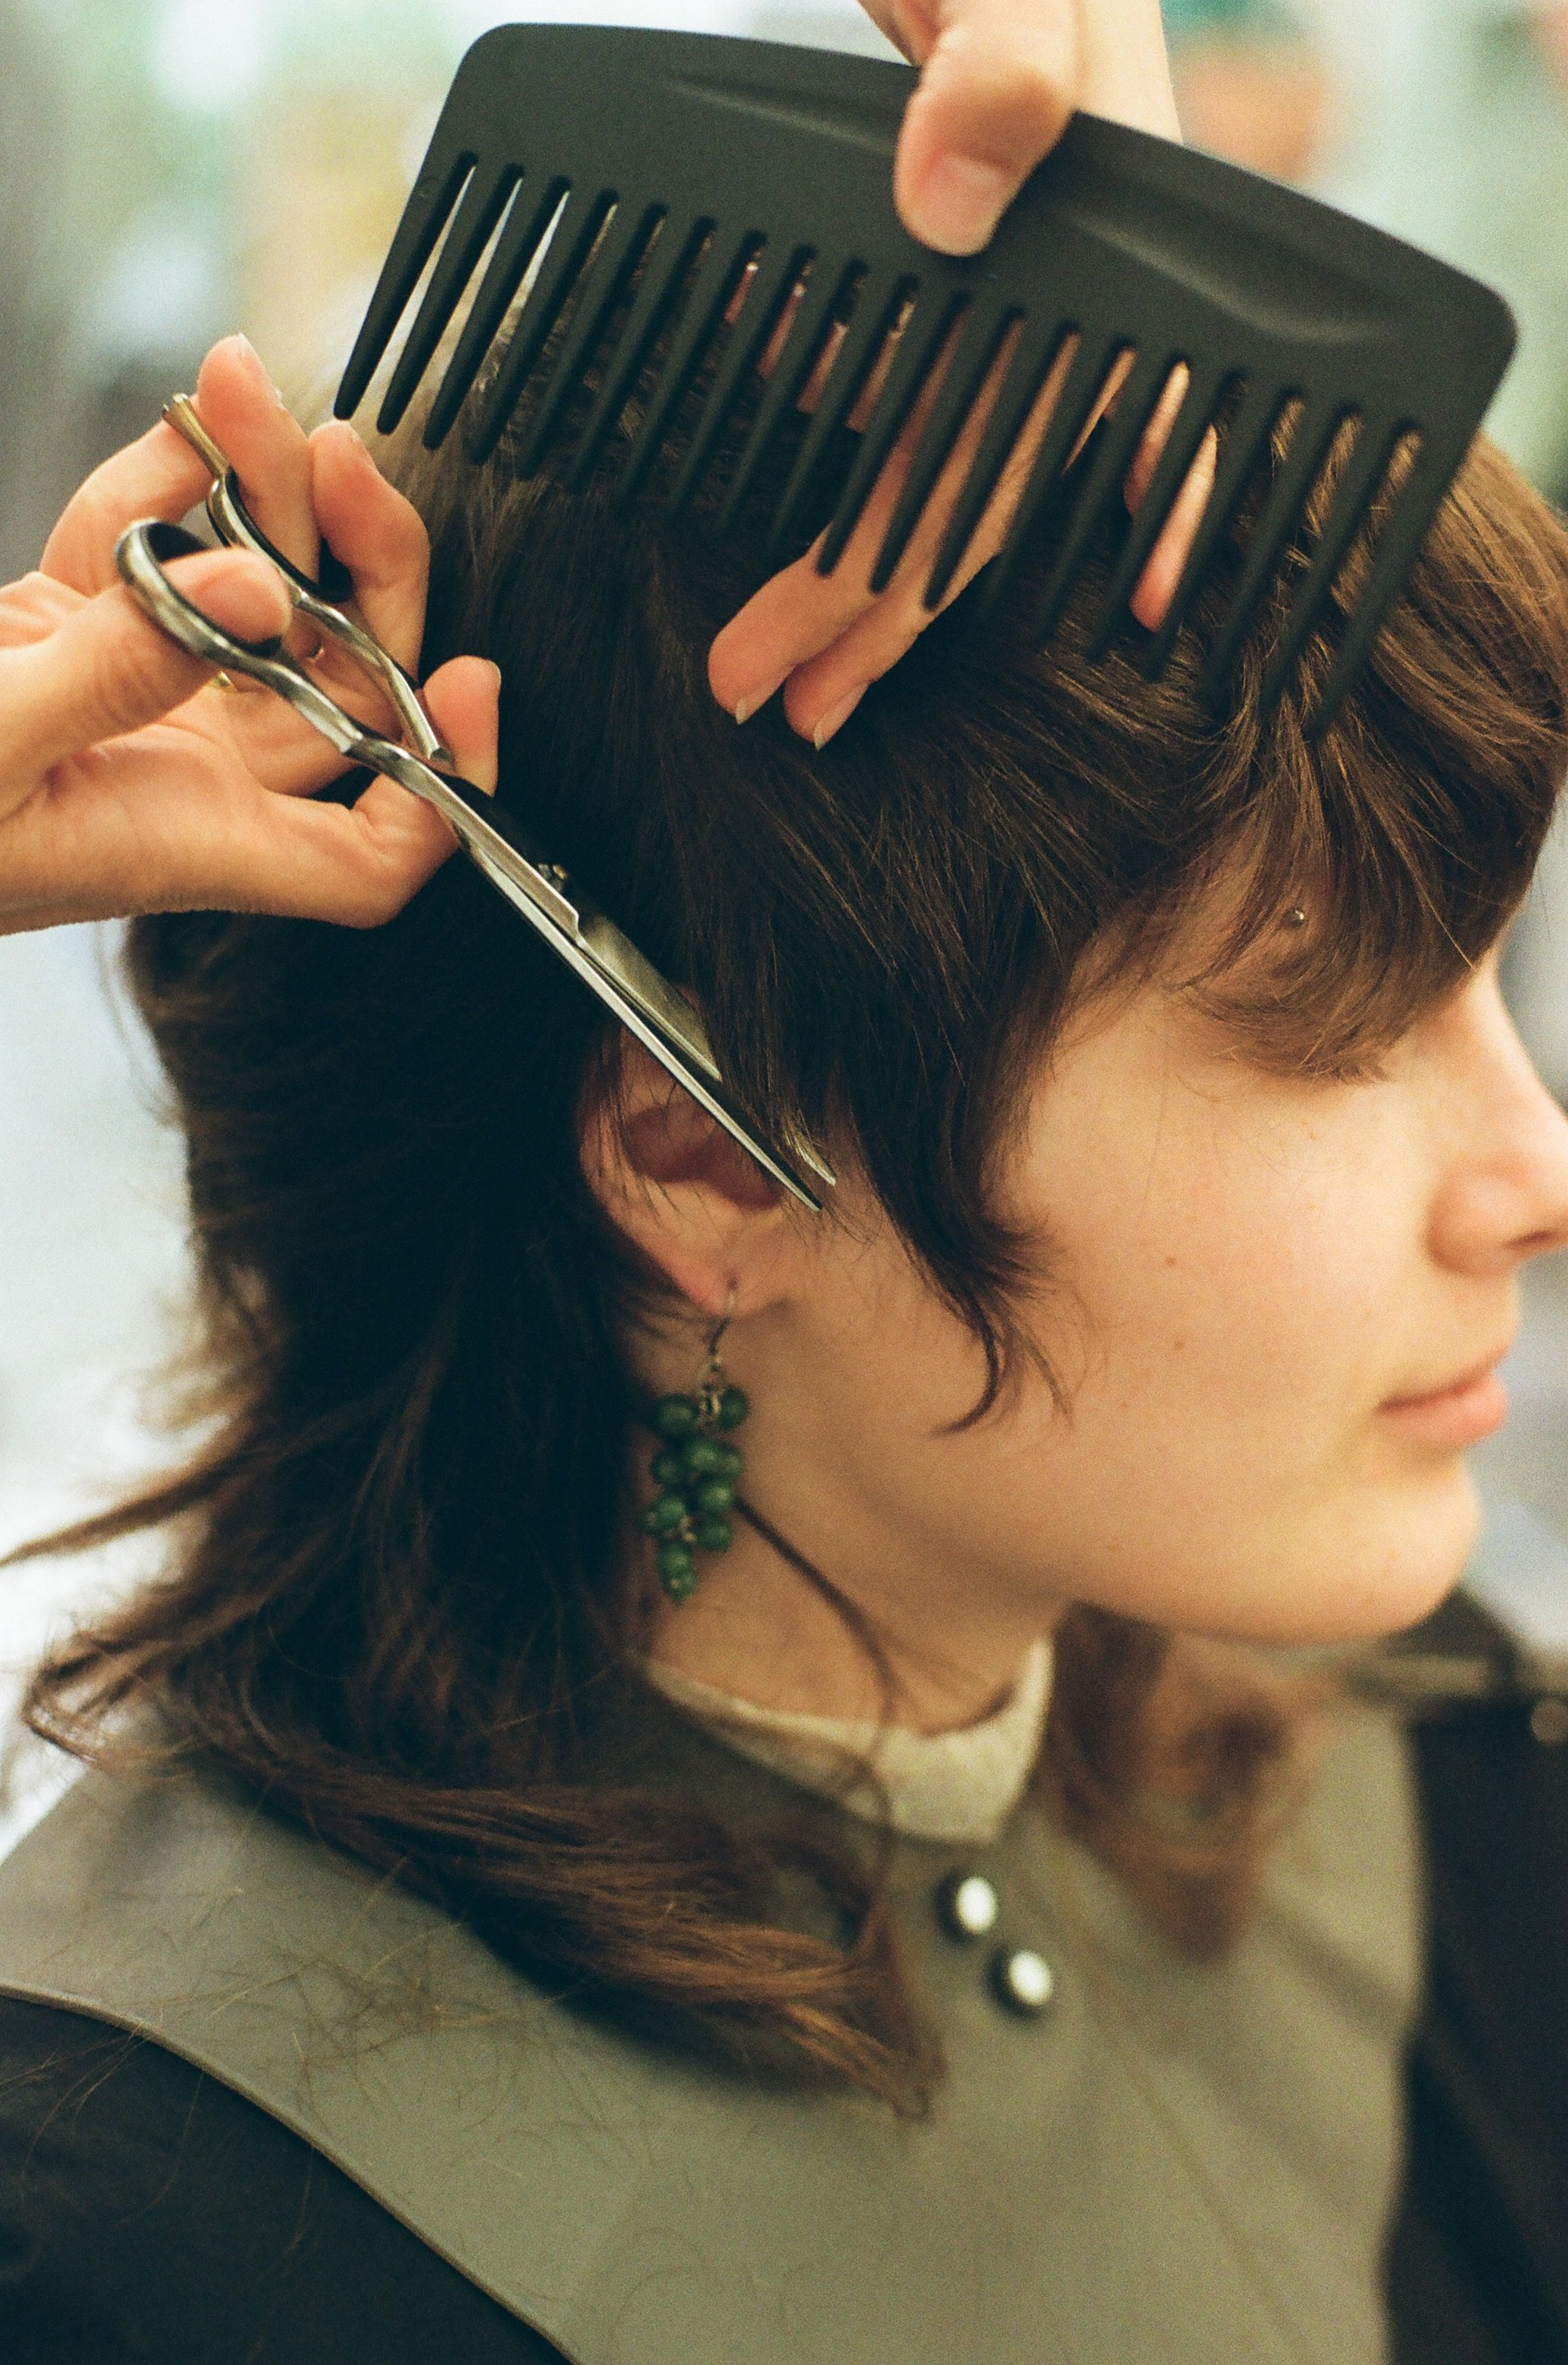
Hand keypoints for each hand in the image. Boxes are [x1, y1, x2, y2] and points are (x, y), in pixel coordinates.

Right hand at [0, 335, 498, 934]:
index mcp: (190, 837)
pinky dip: (173, 476)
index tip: (477, 691)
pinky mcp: (68, 627)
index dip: (448, 792)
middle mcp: (188, 772)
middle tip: (342, 461)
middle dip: (364, 569)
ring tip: (248, 389)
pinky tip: (190, 415)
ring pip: (258, 596)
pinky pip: (154, 544)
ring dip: (268, 489)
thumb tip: (241, 588)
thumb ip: (118, 674)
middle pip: (342, 688)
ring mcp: (136, 694)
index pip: (369, 857)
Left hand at [708, 0, 1200, 744]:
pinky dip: (847, 427)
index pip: (1038, 435)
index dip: (965, 568)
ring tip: (783, 659)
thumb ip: (1008, 56)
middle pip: (969, 472)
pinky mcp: (921, 224)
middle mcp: (1052, 259)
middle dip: (876, 605)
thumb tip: (954, 208)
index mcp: (1097, 219)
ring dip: (857, 562)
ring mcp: (988, 250)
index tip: (867, 677)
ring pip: (929, 442)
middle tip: (780, 701)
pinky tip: (807, 468)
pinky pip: (895, 360)